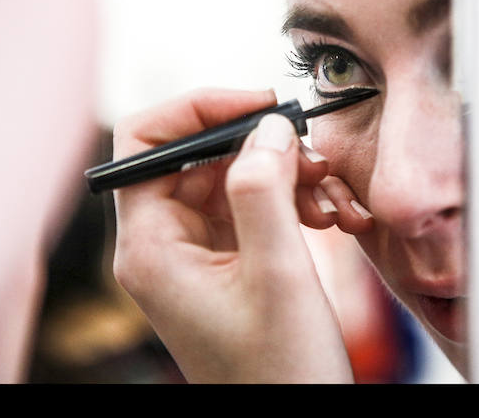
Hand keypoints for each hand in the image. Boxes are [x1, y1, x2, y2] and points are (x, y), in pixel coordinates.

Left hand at [111, 88, 365, 381]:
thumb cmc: (280, 374)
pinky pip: (254, 208)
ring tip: (333, 198)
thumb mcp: (277, 273)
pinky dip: (293, 202)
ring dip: (287, 177)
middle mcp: (163, 246)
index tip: (260, 103)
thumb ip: (264, 189)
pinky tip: (331, 217)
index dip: (200, 109)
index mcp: (150, 247)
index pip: (146, 143)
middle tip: (315, 157)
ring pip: (234, 179)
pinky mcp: (227, 263)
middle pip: (199, 156)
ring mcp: (195, 255)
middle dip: (262, 148)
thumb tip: (265, 125)